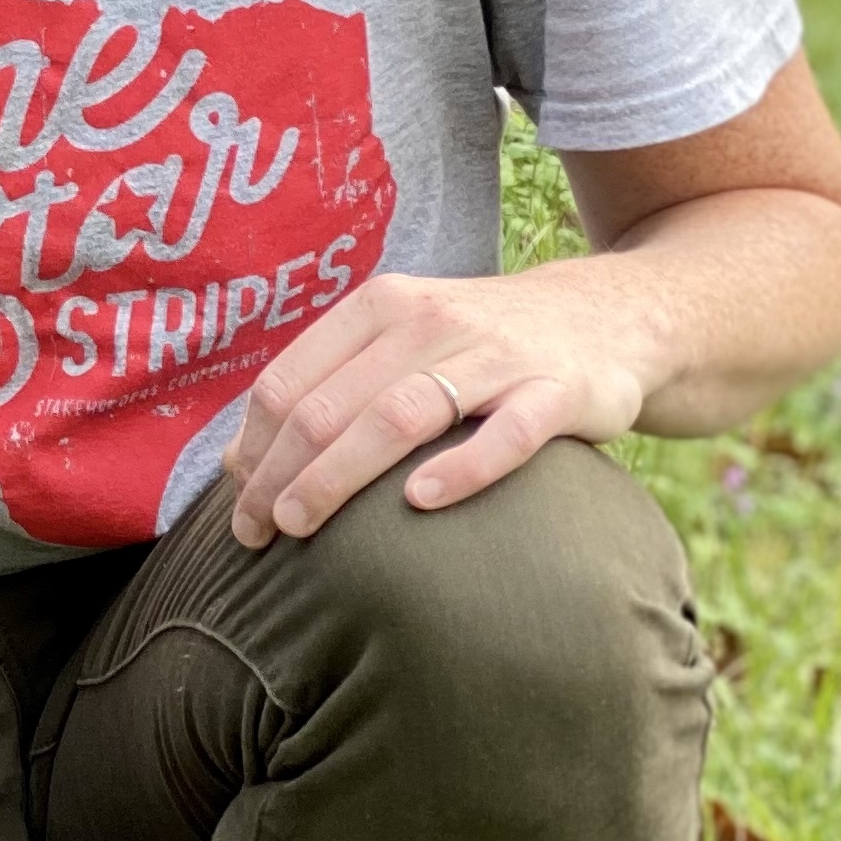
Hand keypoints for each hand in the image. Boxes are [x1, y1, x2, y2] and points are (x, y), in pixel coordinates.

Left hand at [219, 265, 653, 547]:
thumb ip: (330, 387)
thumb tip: (240, 464)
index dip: (252, 446)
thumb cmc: (478, 348)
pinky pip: (506, 433)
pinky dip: (461, 468)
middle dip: (281, 473)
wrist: (605, 317)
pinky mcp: (557, 390)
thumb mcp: (401, 343)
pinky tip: (421, 503)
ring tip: (301, 526)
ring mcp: (495, 354)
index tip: (235, 504)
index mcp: (378, 307)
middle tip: (256, 533)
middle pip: (332, 404)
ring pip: (400, 414)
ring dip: (340, 474)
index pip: (289, 380)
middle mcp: (428, 321)